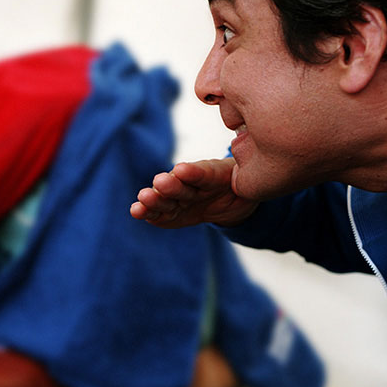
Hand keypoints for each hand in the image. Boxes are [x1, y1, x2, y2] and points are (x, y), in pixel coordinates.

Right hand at [130, 158, 258, 227]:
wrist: (236, 200)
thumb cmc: (243, 186)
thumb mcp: (249, 184)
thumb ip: (245, 182)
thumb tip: (247, 183)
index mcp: (213, 173)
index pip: (204, 173)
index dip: (194, 173)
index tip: (181, 170)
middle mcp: (194, 184)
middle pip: (181, 186)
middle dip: (170, 187)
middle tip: (159, 184)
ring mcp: (183, 199)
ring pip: (168, 200)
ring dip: (154, 201)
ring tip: (141, 202)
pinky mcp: (176, 215)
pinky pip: (164, 215)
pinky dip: (151, 214)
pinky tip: (137, 212)